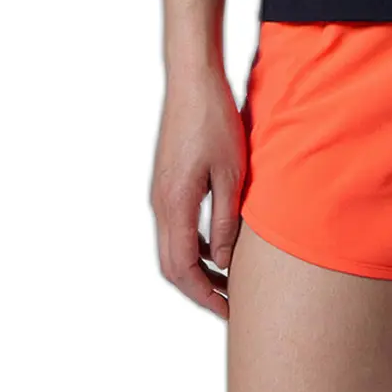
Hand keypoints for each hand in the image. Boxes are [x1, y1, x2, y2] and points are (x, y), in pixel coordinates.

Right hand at [149, 62, 246, 320]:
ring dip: (196, 269)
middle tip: (228, 305)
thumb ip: (226, 221)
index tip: (228, 311)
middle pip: (171, 265)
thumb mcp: (231, 173)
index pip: (182, 269)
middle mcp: (160, 203)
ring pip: (171, 247)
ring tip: (227, 282)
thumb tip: (225, 263)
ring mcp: (160, 192)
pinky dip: (193, 246)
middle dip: (198, 290)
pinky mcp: (166, 181)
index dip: (204, 296)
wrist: (192, 80)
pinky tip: (217, 246)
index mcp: (174, 204)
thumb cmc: (214, 120)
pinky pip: (175, 227)